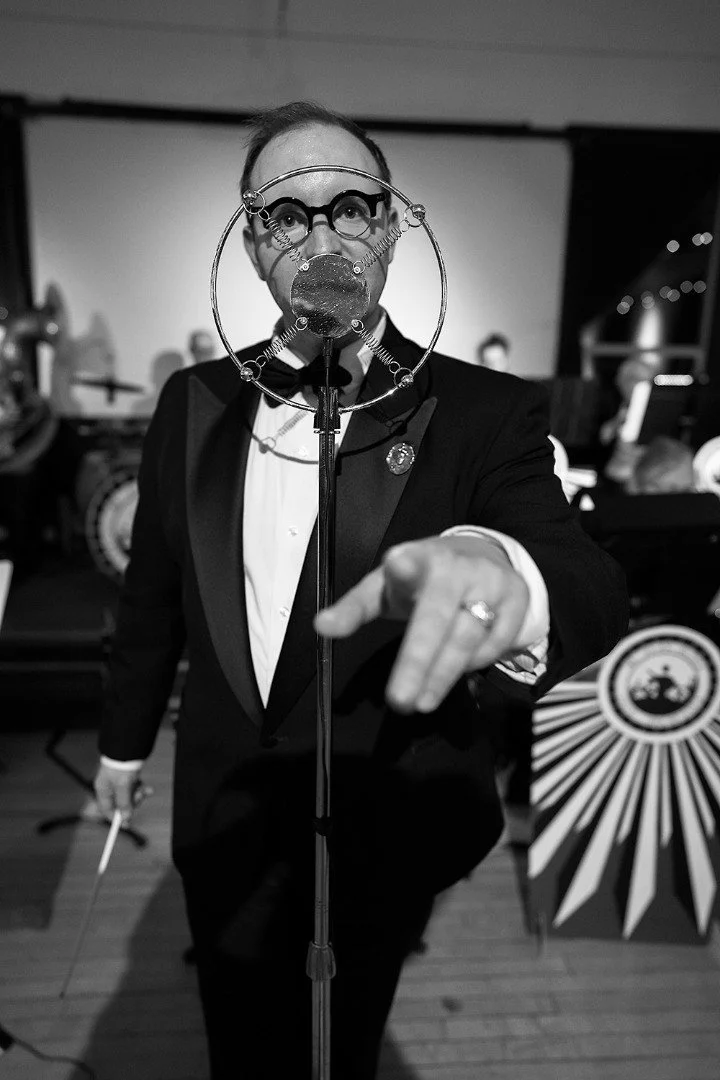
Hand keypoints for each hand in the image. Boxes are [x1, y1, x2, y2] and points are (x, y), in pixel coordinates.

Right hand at [94, 762, 151, 823]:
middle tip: (140, 798)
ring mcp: (119, 782)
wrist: (129, 746)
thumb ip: (124, 802)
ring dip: (138, 795)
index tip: (127, 824)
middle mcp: (109, 787)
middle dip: (132, 803)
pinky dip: (141, 789)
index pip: (107, 809)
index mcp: (103, 789)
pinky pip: (134, 788)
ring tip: (145, 790)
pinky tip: (148, 789)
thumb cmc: (122, 765)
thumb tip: (126, 818)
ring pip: (129, 796)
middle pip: (120, 803)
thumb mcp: (123, 786)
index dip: (116, 818)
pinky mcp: (127, 777)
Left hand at [314, 535, 529, 713]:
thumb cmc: (423, 578)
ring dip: (442, 675)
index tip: (398, 565)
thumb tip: (321, 627)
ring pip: (467, 638)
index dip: (405, 567)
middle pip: (438, 618)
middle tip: (399, 700)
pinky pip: (495, 643)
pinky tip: (450, 677)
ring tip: (418, 702)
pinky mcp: (517, 599)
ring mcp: (491, 582)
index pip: (410, 561)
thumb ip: (354, 608)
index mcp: (418, 558)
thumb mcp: (385, 587)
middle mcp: (457, 567)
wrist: (484, 554)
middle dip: (418, 661)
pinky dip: (473, 665)